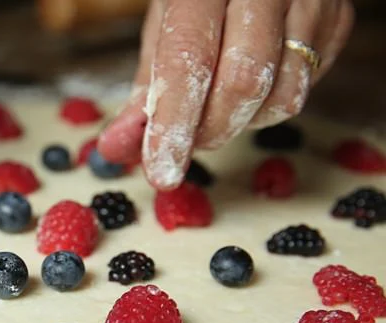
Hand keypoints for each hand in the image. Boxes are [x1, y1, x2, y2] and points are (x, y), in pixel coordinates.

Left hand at [98, 0, 353, 188]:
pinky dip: (271, 106)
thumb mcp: (164, 29)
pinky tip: (256, 86)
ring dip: (244, 123)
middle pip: (243, 84)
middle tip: (190, 141)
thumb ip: (145, 91)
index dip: (175, 125)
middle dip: (210, 130)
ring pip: (283, 97)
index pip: (190, 63)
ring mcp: (310, 2)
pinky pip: (306, 90)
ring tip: (221, 106)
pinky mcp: (337, 21)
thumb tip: (117, 149)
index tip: (163, 174)